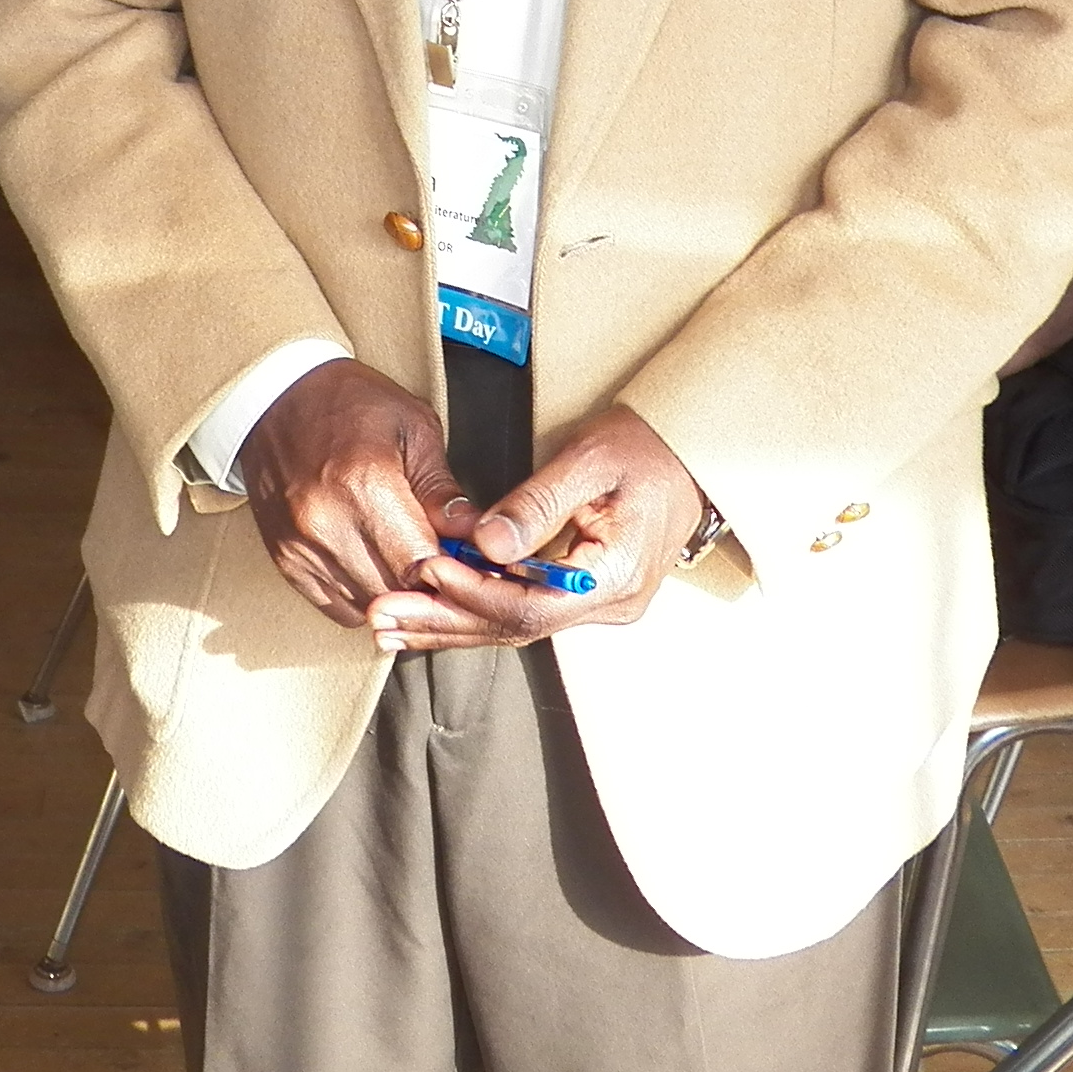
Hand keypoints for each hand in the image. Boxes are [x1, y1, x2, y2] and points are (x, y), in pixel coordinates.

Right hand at [237, 360, 474, 630]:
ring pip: (368, 608)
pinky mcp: (286, 561)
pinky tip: (373, 564)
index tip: (467, 564)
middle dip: (427, 588)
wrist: (274, 397)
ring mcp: (301, 548)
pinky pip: (337, 607)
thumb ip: (442, 489)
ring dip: (396, 595)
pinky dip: (363, 596)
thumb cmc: (349, 403)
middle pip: (396, 594)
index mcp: (366, 484)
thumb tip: (477, 535)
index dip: (452, 573)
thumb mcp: (413, 427)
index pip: (421, 565)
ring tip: (406, 560)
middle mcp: (328, 524)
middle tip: (443, 564)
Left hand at [366, 405, 711, 653]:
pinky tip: (433, 614)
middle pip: (517, 626)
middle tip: (385, 615)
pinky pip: (524, 611)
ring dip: (453, 623)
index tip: (424, 574)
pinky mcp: (585, 597)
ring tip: (392, 624)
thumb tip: (484, 543)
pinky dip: (476, 610)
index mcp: (617, 574)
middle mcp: (612, 603)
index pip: (532, 603)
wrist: (687, 451)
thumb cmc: (643, 446)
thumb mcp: (589, 459)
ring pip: (516, 625)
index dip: (473, 593)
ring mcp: (601, 605)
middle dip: (446, 621)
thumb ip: (536, 503)